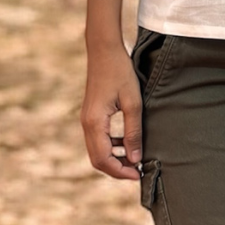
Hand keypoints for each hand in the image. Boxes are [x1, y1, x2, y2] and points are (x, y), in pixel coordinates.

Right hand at [81, 43, 143, 180]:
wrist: (104, 50)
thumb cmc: (120, 72)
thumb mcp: (132, 102)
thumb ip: (133, 132)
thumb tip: (135, 159)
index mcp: (95, 123)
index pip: (104, 160)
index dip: (121, 172)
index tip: (138, 174)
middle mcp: (86, 124)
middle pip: (98, 159)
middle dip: (117, 169)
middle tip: (137, 171)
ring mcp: (86, 119)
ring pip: (97, 150)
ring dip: (114, 158)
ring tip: (135, 158)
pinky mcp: (91, 114)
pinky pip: (98, 139)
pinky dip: (111, 146)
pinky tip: (127, 142)